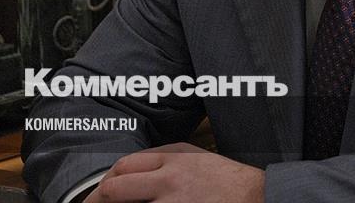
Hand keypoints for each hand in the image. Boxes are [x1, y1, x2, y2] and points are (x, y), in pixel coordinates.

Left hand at [85, 143, 263, 202]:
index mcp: (172, 162)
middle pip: (116, 189)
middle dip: (96, 200)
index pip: (124, 167)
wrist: (258, 198)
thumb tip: (132, 169)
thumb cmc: (227, 180)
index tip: (100, 192)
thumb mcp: (195, 157)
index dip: (105, 181)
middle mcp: (168, 183)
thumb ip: (164, 159)